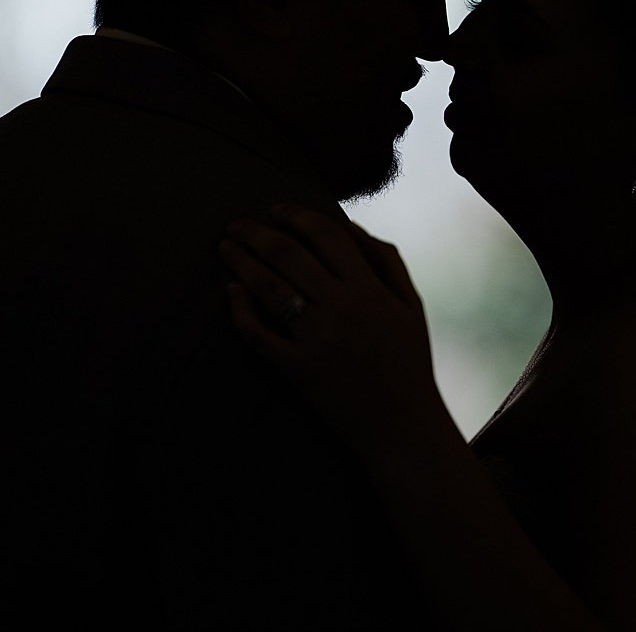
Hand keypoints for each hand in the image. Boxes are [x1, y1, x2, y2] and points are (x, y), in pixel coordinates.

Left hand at [218, 204, 446, 452]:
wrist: (404, 427)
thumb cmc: (409, 362)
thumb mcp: (411, 305)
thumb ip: (386, 261)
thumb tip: (349, 224)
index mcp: (370, 289)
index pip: (326, 235)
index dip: (296, 216)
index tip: (274, 209)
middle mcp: (342, 308)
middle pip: (289, 255)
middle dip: (257, 233)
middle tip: (235, 224)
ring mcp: (317, 340)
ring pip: (270, 288)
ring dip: (242, 262)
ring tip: (225, 248)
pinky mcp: (298, 370)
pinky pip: (260, 335)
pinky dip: (241, 310)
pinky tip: (231, 292)